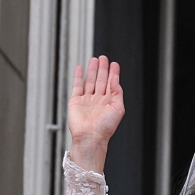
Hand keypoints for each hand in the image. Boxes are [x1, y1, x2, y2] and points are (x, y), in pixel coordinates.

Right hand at [67, 55, 123, 171]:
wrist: (90, 136)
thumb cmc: (105, 128)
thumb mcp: (118, 109)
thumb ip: (117, 93)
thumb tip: (116, 80)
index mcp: (109, 102)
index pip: (112, 84)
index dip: (113, 73)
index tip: (114, 64)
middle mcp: (98, 100)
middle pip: (101, 80)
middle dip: (102, 69)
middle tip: (104, 58)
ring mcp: (87, 100)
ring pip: (90, 81)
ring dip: (92, 70)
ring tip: (94, 60)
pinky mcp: (76, 101)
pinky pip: (77, 85)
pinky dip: (78, 76)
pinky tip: (80, 68)